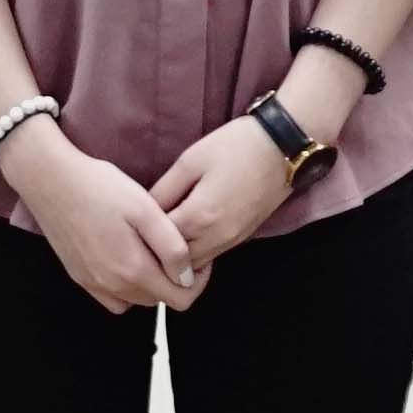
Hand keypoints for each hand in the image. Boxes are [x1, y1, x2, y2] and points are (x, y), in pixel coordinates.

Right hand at [0, 120, 201, 314]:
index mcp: (134, 270)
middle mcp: (113, 285)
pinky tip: (125, 260)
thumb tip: (186, 277)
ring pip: (137, 300)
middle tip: (175, 248)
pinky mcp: (79, 276)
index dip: (197, 281)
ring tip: (151, 251)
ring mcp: (93, 283)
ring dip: (151, 283)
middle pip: (160, 300)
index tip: (198, 258)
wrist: (50, 178)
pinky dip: (125, 288)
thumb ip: (171, 247)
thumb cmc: (99, 187)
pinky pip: (112, 298)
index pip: (181, 299)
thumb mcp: (146, 209)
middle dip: (175, 281)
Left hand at [147, 116, 297, 267]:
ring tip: (158, 234)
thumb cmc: (234, 147)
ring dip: (175, 255)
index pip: (159, 242)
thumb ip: (165, 189)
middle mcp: (217, 237)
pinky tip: (183, 232)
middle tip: (139, 233)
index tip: (128, 224)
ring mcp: (232, 240)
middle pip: (176, 262)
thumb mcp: (190, 161)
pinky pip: (211, 255)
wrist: (283, 148)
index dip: (141, 235)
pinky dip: (194, 251)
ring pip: (194, 264)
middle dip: (157, 251)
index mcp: (200, 216)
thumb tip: (144, 210)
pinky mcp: (241, 238)